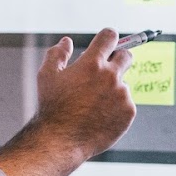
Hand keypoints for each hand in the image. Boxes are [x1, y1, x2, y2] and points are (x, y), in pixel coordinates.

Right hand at [35, 28, 136, 160]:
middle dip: (117, 59)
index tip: (106, 43)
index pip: (109, 36)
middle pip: (126, 55)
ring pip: (123, 84)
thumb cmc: (52, 107)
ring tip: (93, 105)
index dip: (108, 38)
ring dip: (113, 89)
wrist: (61, 140)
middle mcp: (111, 76)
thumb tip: (67, 41)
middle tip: (106, 70)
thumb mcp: (47, 75)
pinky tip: (100, 116)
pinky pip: (126, 104)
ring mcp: (122, 94)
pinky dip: (116, 108)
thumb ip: (57, 53)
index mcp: (92, 63)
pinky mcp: (129, 112)